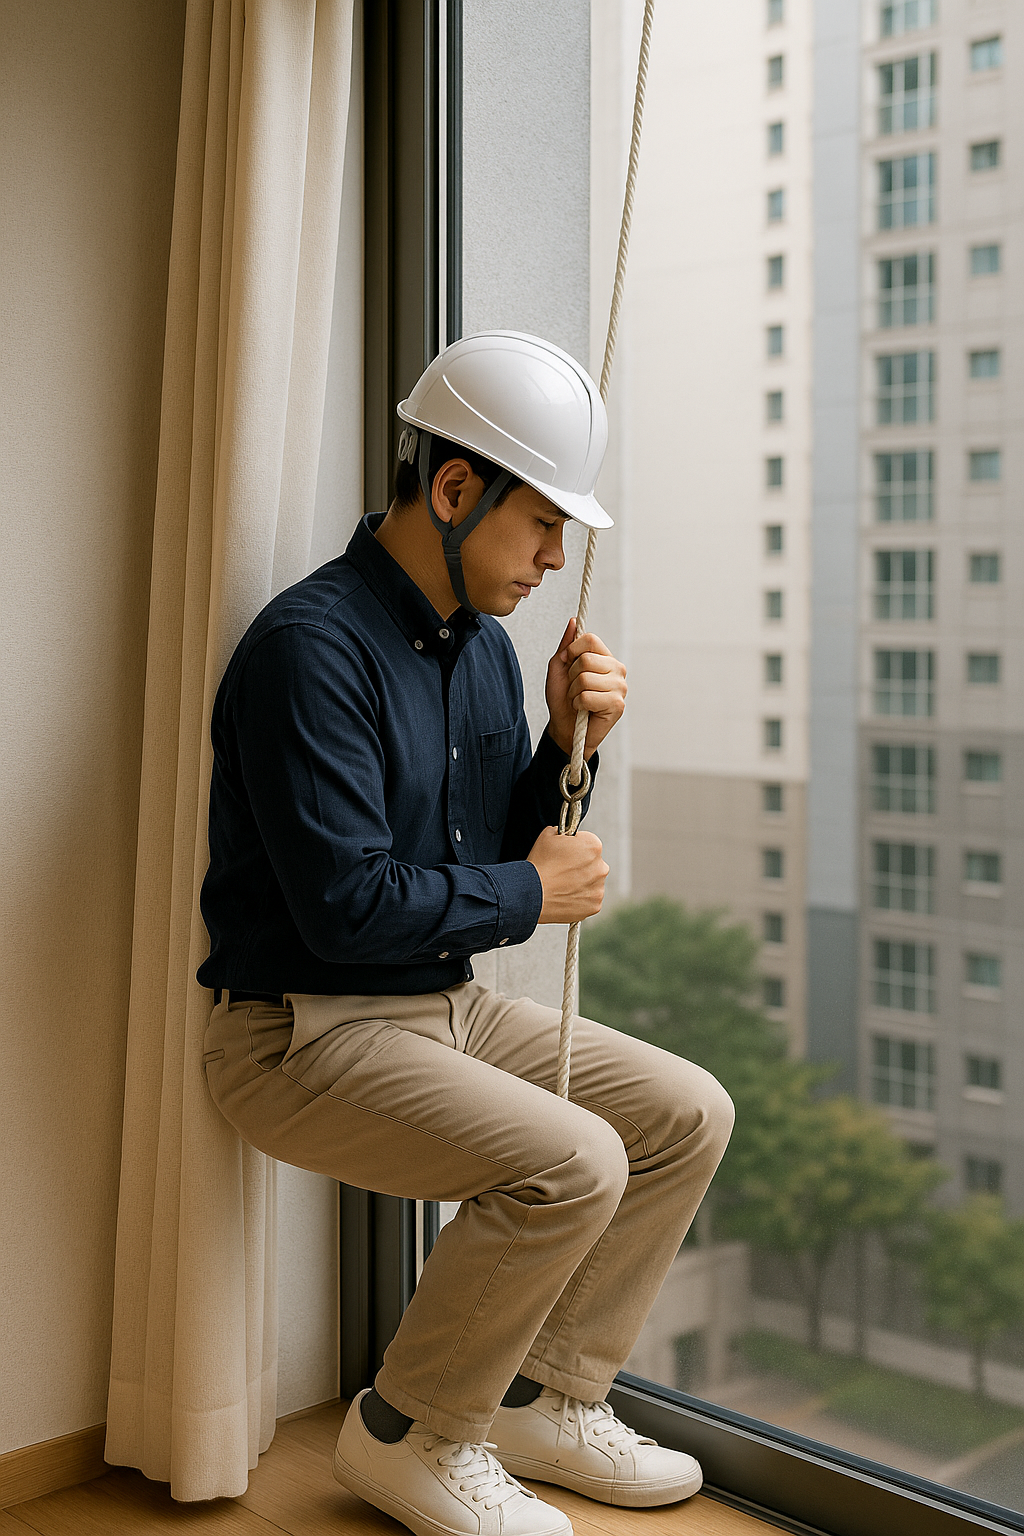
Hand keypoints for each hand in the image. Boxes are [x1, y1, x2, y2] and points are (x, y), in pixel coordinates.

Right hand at [527, 825, 608, 923]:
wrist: (532, 894)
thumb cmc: (539, 864)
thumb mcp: (548, 835)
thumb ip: (563, 831)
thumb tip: (566, 834)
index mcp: (593, 845)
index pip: (588, 843)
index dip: (574, 848)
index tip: (564, 854)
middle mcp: (601, 867)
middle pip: (593, 864)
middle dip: (580, 867)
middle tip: (561, 872)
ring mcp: (599, 888)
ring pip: (592, 883)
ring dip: (581, 884)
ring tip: (561, 886)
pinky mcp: (594, 906)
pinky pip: (589, 900)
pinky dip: (579, 900)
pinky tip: (564, 897)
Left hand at [545, 619, 626, 758]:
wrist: (564, 728)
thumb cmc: (563, 699)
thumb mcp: (559, 668)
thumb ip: (567, 645)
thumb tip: (573, 621)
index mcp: (605, 657)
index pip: (591, 639)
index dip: (573, 650)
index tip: (567, 661)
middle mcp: (617, 669)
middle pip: (586, 659)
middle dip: (571, 675)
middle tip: (574, 688)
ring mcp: (620, 687)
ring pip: (585, 679)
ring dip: (574, 692)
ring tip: (578, 700)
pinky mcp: (617, 705)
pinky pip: (588, 697)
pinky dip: (578, 704)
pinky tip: (584, 710)